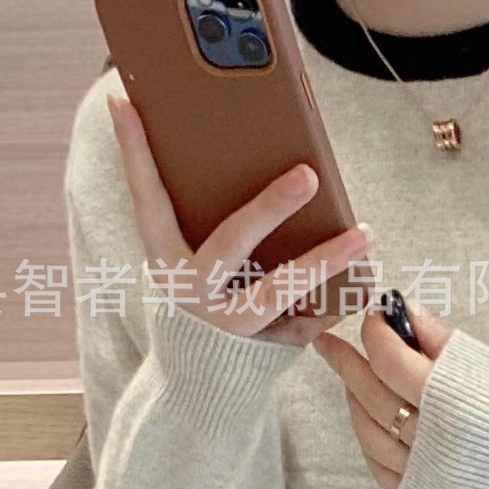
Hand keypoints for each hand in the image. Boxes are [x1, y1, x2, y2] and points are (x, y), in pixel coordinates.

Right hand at [105, 89, 370, 345]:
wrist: (197, 388)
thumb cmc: (200, 303)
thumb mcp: (187, 262)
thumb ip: (203, 220)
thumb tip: (242, 155)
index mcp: (165, 259)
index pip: (146, 198)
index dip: (133, 151)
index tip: (123, 99)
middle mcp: (193, 292)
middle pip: (231, 244)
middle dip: (270, 208)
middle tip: (309, 174)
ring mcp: (229, 324)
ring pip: (279, 290)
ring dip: (325, 259)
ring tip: (363, 232)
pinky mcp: (264, 348)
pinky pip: (307, 322)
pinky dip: (337, 300)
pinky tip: (365, 279)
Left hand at [311, 300, 451, 488]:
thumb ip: (443, 341)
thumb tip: (402, 311)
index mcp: (449, 401)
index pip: (389, 358)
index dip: (375, 333)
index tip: (374, 317)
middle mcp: (430, 439)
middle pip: (370, 394)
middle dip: (348, 362)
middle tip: (330, 342)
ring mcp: (424, 472)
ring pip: (368, 432)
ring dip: (355, 402)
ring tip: (353, 381)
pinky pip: (380, 468)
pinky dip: (369, 442)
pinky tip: (369, 422)